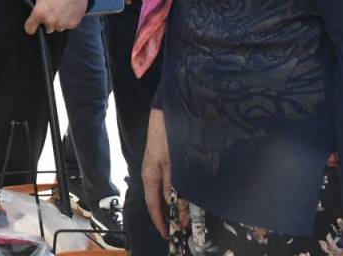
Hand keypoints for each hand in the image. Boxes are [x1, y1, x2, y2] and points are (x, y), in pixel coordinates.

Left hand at [9, 0, 87, 33]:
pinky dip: (67, 21)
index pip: (29, 29)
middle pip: (46, 29)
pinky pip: (67, 26)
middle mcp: (50, 21)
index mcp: (40, 13)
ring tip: (60, 10)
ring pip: (57, 28)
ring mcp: (62, 24)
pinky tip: (67, 11)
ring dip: (57, 22)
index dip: (30, 26)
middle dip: (47, 22)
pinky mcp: (72, 24)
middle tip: (50, 10)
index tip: (33, 22)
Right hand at [142, 108, 186, 236]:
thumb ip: (173, 186)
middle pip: (162, 199)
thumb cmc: (167, 134)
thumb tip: (177, 210)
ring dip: (180, 202)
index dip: (160, 221)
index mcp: (150, 175)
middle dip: (173, 214)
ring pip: (171, 190)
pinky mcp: (172, 157)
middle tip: (186, 227)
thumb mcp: (172, 163)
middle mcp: (155, 172)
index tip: (169, 235)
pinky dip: (183, 190)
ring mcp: (163, 165)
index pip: (153, 204)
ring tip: (192, 214)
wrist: (169, 108)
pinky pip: (176, 180)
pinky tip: (192, 192)